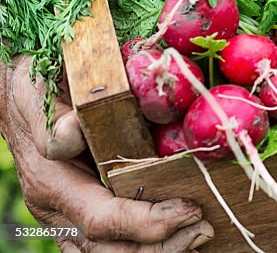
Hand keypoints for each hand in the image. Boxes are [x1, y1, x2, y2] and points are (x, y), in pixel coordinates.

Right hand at [0, 56, 213, 250]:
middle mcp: (58, 210)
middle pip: (110, 250)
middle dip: (161, 245)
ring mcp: (68, 218)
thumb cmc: (37, 90)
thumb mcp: (40, 93)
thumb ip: (54, 118)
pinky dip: (148, 244)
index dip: (148, 221)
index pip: (102, 219)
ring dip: (159, 249)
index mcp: (52, 182)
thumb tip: (72, 131)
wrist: (22, 98)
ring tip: (199, 234)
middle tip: (204, 227)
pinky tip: (181, 234)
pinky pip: (113, 245)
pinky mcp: (82, 215)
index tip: (190, 209)